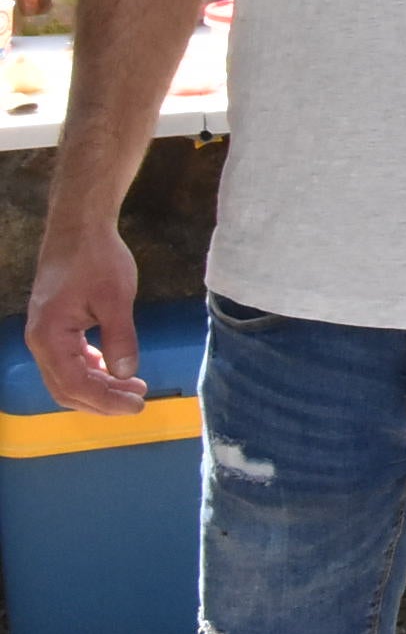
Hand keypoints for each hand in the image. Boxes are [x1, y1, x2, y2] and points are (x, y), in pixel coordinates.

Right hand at [27, 222, 147, 414]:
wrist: (79, 229)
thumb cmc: (97, 258)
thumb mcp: (116, 298)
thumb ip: (120, 338)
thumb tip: (126, 374)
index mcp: (49, 337)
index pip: (75, 384)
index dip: (106, 400)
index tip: (137, 405)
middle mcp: (40, 342)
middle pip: (67, 388)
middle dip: (102, 401)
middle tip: (138, 402)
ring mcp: (46, 336)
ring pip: (68, 377)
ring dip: (99, 388)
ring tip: (134, 389)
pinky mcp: (56, 328)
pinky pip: (70, 361)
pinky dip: (93, 371)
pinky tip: (117, 370)